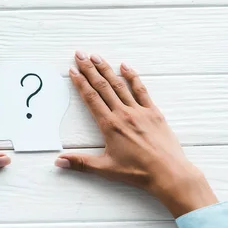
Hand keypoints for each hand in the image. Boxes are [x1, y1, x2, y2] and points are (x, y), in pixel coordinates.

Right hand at [55, 51, 216, 217]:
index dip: (80, 82)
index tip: (72, 70)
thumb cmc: (138, 173)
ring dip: (107, 69)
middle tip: (80, 54)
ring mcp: (139, 111)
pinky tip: (125, 66)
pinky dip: (133, 77)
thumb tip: (59, 161)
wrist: (168, 173)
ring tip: (96, 56)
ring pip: (119, 85)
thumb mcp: (106, 168)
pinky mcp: (154, 112)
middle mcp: (123, 113)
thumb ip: (80, 163)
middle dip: (89, 69)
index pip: (91, 98)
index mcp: (109, 125)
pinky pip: (141, 90)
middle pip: (102, 86)